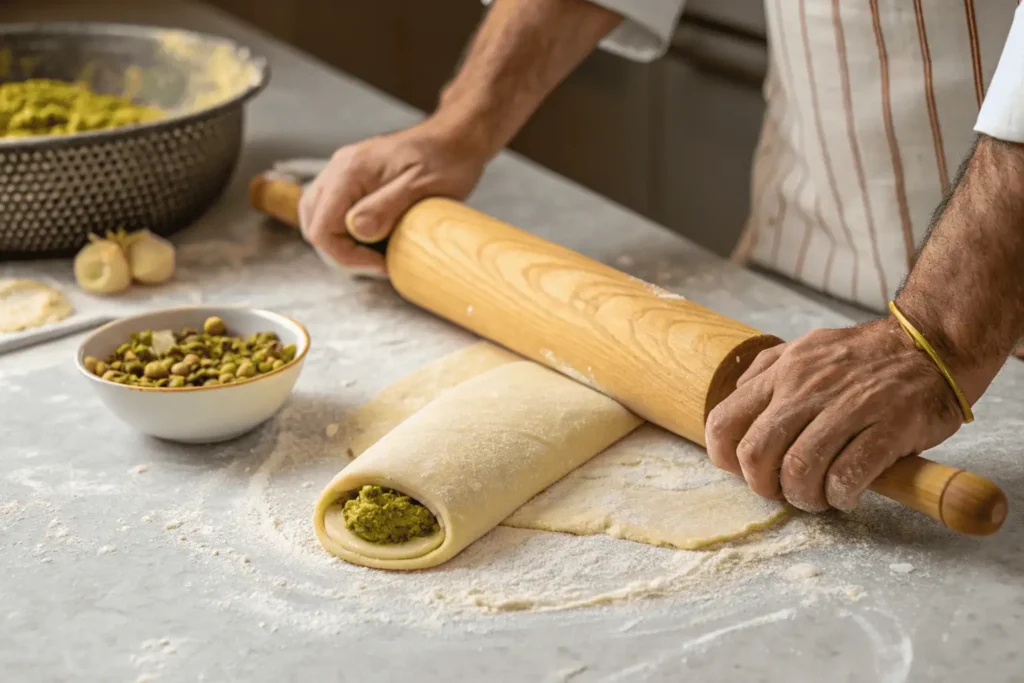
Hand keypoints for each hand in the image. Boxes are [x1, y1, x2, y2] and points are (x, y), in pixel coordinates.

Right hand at [299, 118, 489, 275]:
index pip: (322, 228)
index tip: (380, 265)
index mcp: (350, 170)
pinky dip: (347, 231)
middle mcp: (338, 168)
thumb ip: (386, 207)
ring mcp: (342, 172)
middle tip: (377, 263)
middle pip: (313, 224)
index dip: (346, 256)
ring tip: (376, 254)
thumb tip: (357, 231)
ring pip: (319, 218)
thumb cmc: (446, 160)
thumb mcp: (421, 187)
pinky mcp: (352, 179)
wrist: (456, 138)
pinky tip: (375, 238)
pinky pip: (334, 210)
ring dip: (342, 242)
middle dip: (341, 252)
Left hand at [705, 318, 964, 511]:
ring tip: (818, 495)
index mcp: (783, 372)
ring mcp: (848, 406)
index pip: (724, 421)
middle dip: (763, 485)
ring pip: (799, 469)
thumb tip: (736, 400)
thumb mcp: (806, 349)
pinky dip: (840, 495)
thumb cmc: (866, 357)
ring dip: (804, 496)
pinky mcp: (888, 427)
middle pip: (756, 453)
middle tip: (783, 490)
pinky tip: (847, 493)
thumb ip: (767, 372)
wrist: (933, 344)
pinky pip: (847, 476)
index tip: (745, 470)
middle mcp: (807, 387)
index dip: (725, 458)